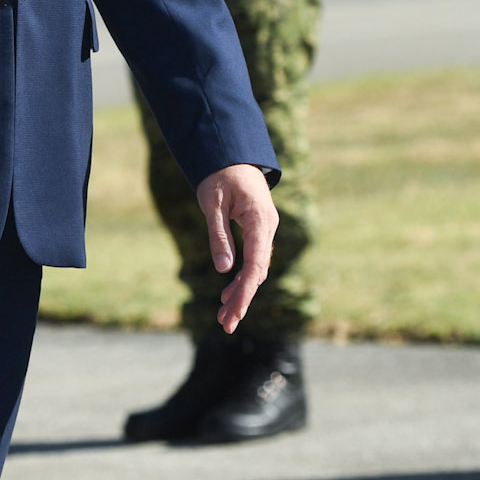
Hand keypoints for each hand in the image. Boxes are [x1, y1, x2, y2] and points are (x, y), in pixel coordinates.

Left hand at [195, 164, 277, 333]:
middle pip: (258, 271)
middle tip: (225, 325)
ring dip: (241, 293)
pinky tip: (228, 295)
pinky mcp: (259, 231)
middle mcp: (267, 227)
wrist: (231, 155)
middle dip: (242, 299)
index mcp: (260, 219)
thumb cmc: (219, 176)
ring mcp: (265, 230)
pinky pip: (254, 260)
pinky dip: (242, 278)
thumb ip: (219, 235)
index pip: (257, 262)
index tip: (236, 311)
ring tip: (224, 317)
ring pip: (257, 268)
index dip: (246, 289)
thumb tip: (223, 270)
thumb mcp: (212, 204)